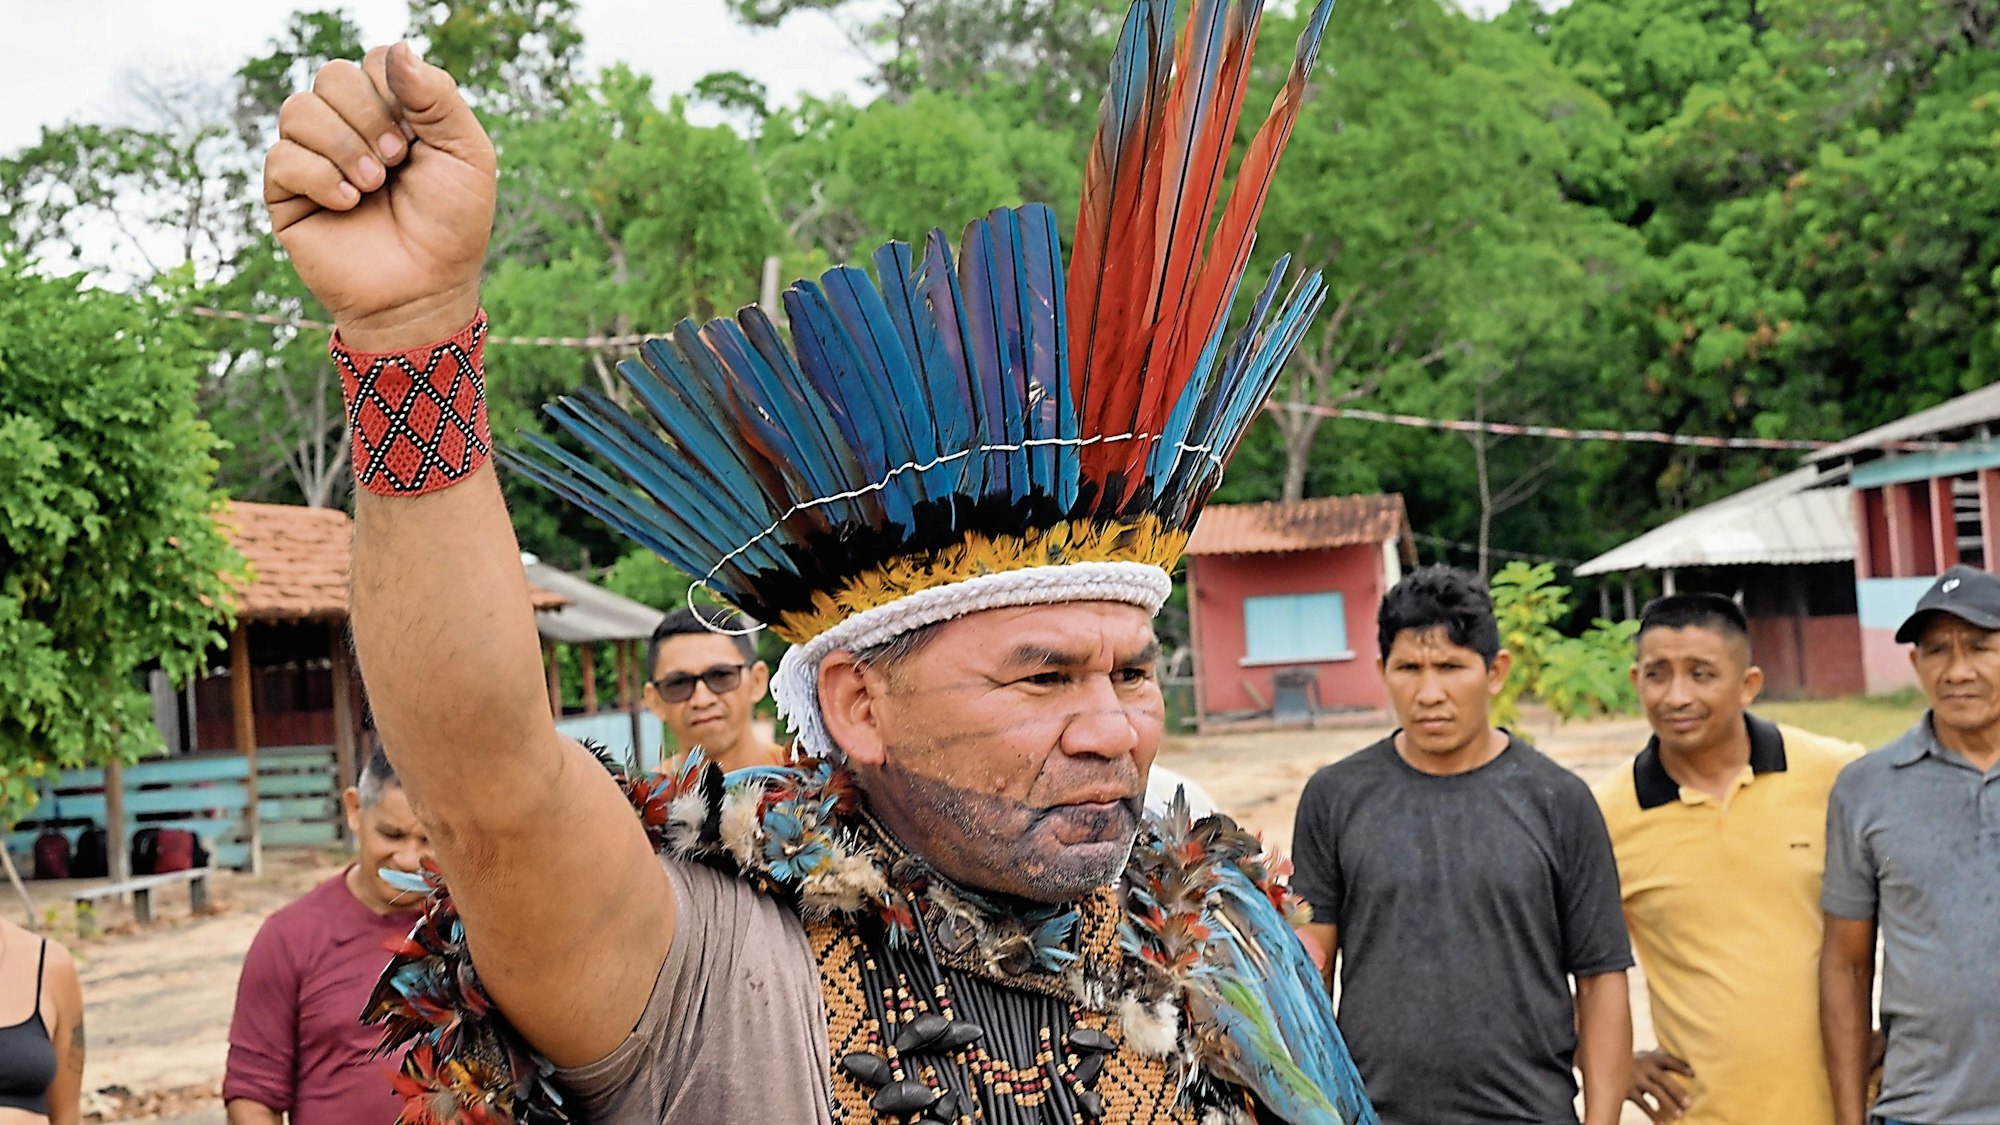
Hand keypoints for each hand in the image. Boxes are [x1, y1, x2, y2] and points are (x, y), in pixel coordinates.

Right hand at [263, 42, 495, 349]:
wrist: (424, 291)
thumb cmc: (452, 226)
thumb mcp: (466, 154)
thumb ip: (437, 96)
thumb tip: (398, 49)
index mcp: (394, 113)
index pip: (375, 62)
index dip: (393, 90)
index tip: (418, 137)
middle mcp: (349, 128)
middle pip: (332, 76)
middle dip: (368, 116)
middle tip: (395, 161)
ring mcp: (314, 157)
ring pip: (298, 108)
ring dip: (343, 146)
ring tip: (372, 186)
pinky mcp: (286, 192)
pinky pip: (281, 156)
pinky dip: (319, 177)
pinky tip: (348, 204)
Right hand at [1627, 1049, 1693, 1121]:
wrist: (1607, 1063)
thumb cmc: (1637, 1063)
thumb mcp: (1648, 1057)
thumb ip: (1664, 1060)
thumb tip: (1692, 1067)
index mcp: (1652, 1058)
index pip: (1668, 1060)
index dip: (1680, 1066)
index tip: (1693, 1074)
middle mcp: (1644, 1066)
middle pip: (1663, 1078)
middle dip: (1676, 1090)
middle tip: (1690, 1103)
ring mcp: (1634, 1078)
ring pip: (1654, 1091)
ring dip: (1668, 1103)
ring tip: (1680, 1115)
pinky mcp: (1627, 1090)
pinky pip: (1642, 1103)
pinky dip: (1652, 1113)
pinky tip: (1662, 1122)